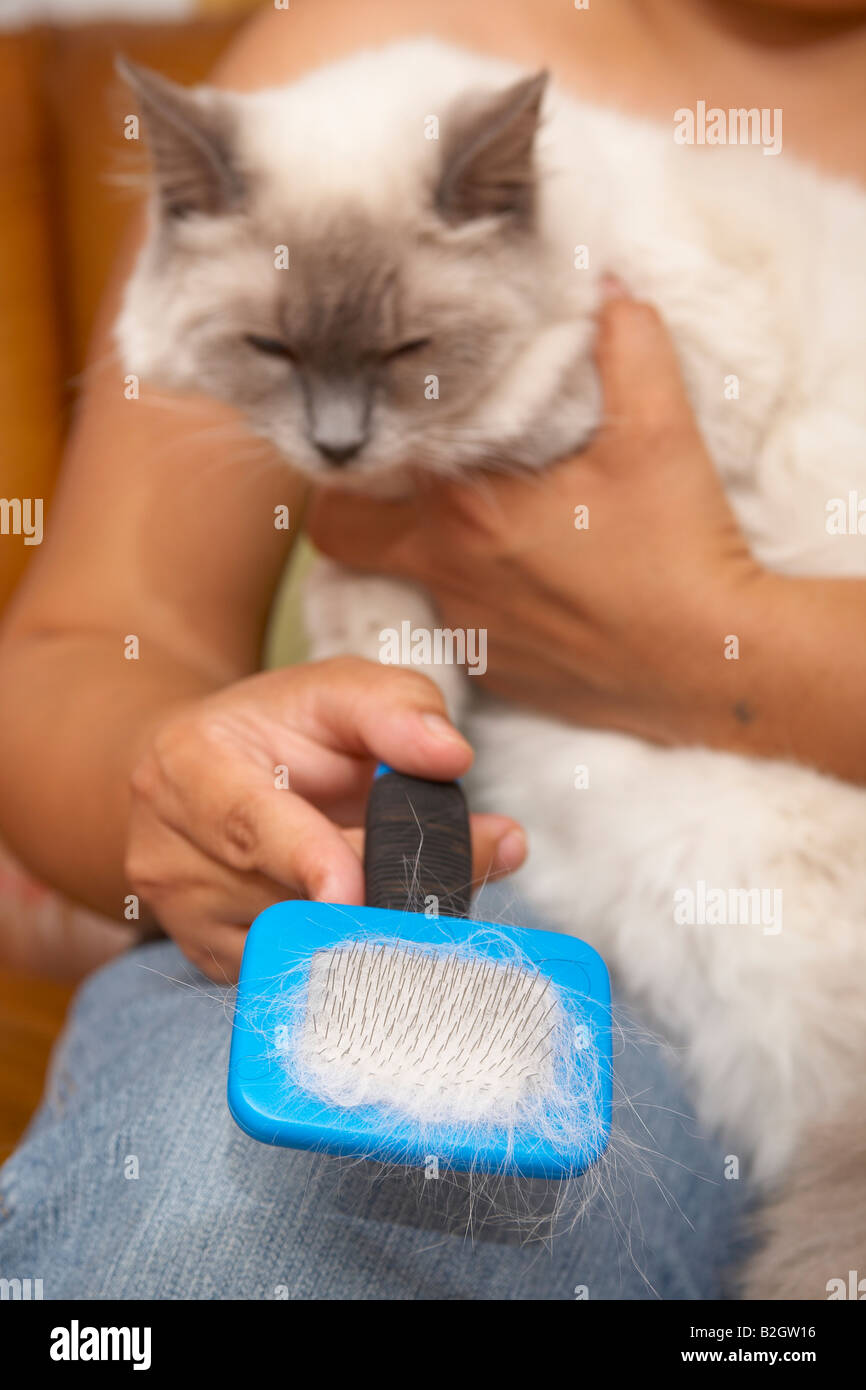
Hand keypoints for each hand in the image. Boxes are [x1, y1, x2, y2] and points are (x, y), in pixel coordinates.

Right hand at [125, 657, 525, 980]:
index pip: (248, 825)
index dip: (308, 860)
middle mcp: (171, 852)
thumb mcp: (335, 689)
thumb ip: (396, 707)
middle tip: (487, 850)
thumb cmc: (280, 728)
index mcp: (189, 768)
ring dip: (380, 917)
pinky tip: (382, 908)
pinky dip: (352, 948)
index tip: (355, 888)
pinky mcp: (212, 962)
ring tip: (425, 868)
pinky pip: (297, 972)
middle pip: (288, 896)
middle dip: (387, 884)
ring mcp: (187, 917)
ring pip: (298, 943)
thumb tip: (451, 758)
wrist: (205, 774)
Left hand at [308, 293, 762, 747]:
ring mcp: (466, 629)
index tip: (388, 420)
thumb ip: (625, 342)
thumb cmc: (680, 546)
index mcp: (464, 507)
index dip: (362, 440)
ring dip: (419, 548)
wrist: (713, 662)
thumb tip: (603, 285)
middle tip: (401, 474)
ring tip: (474, 521)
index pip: (356, 469)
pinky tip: (524, 578)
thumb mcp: (659, 430)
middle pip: (340, 537)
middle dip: (355, 505)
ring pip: (398, 580)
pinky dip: (470, 596)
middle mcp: (445, 573)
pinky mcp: (494, 672)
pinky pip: (454, 624)